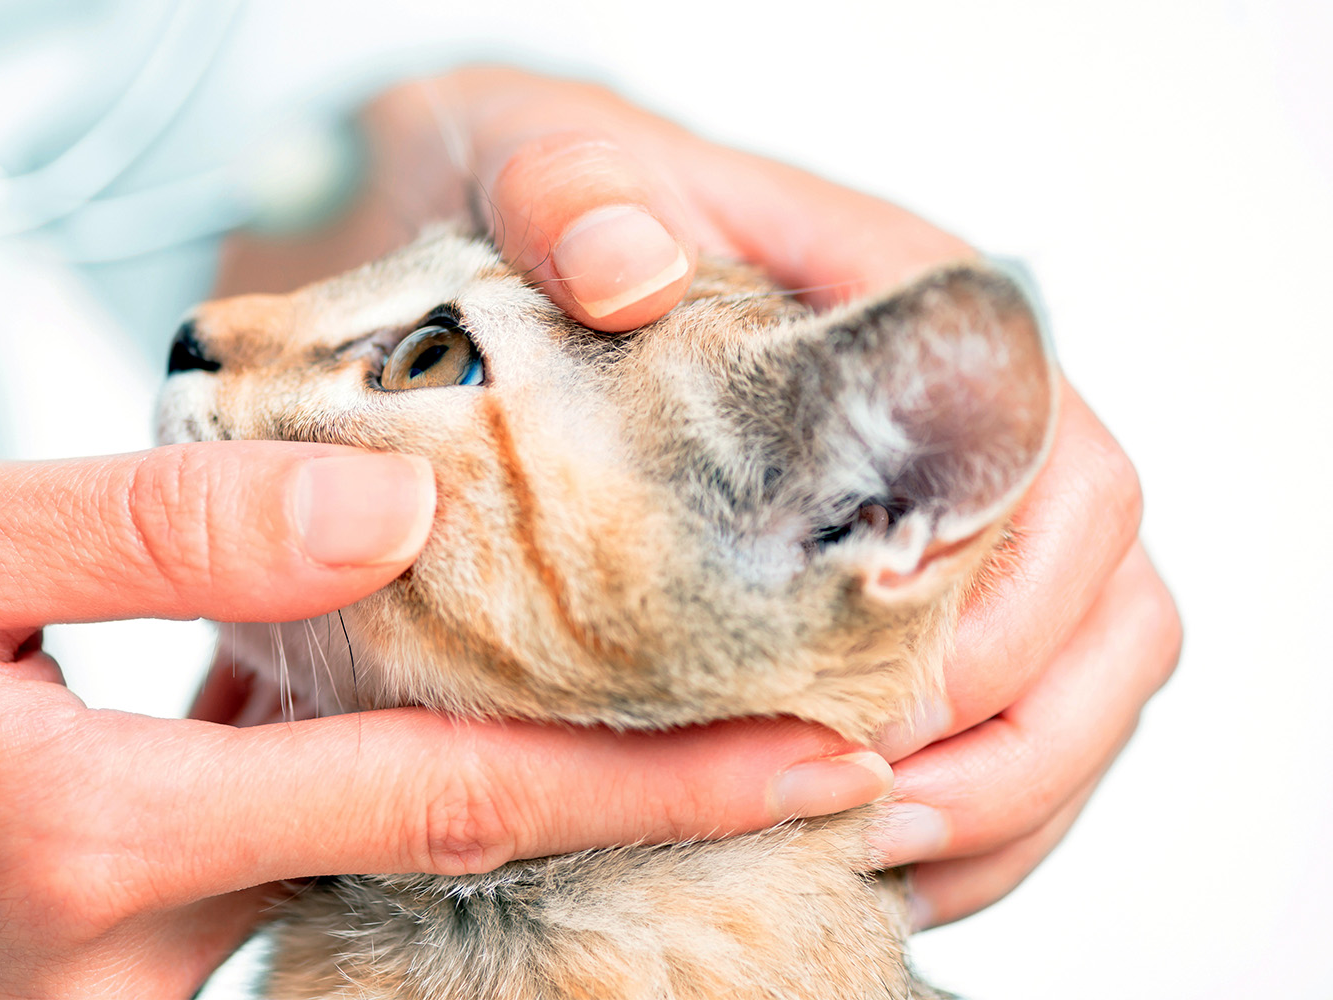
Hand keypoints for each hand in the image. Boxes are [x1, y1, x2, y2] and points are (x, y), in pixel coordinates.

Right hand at [0, 443, 889, 996]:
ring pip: (353, 887)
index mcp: (106, 837)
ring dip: (476, 809)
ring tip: (605, 713)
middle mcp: (136, 962)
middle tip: (781, 742)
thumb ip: (154, 525)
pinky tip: (375, 738)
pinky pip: (265, 907)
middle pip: (435, 863)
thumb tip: (386, 508)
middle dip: (616, 809)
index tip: (827, 763)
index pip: (454, 800)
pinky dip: (345, 826)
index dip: (662, 779)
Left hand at [218, 65, 1179, 929]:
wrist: (514, 232)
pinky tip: (867, 858)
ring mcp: (942, 512)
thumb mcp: (543, 176)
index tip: (877, 712)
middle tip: (870, 821)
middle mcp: (962, 426)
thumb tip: (634, 275)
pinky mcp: (890, 588)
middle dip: (1013, 745)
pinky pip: (1001, 716)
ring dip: (1001, 801)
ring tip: (872, 864)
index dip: (1009, 616)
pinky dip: (964, 812)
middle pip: (1105, 606)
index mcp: (924, 319)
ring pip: (1075, 680)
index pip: (1062, 478)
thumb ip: (580, 198)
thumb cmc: (553, 209)